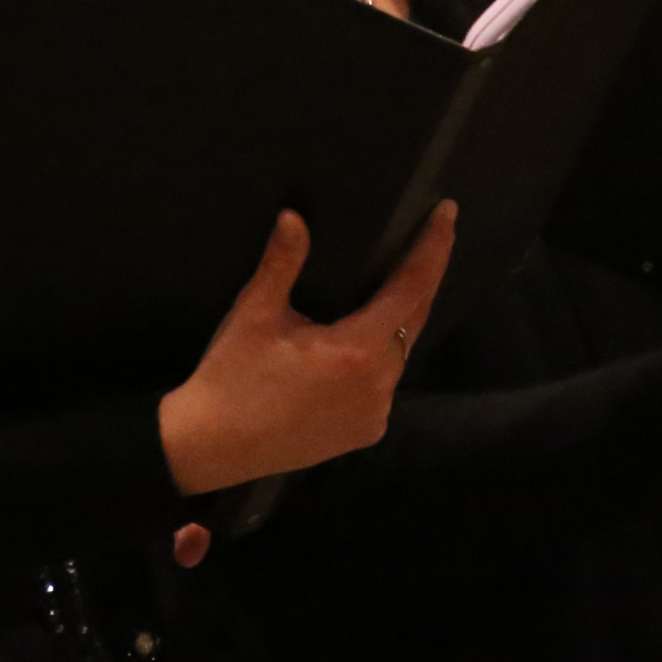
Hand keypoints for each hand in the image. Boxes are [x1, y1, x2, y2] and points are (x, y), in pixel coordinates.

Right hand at [156, 201, 454, 494]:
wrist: (214, 446)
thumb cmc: (233, 376)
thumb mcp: (253, 314)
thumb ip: (281, 264)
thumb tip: (294, 217)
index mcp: (356, 350)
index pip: (410, 289)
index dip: (432, 250)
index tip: (447, 215)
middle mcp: (379, 384)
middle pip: (413, 320)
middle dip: (421, 279)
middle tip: (428, 239)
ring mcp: (377, 414)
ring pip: (399, 354)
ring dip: (399, 319)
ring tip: (389, 288)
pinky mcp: (367, 432)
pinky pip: (385, 384)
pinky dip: (380, 357)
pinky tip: (361, 344)